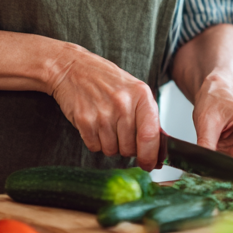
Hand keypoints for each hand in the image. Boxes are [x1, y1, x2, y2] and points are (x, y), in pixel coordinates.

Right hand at [48, 44, 161, 168]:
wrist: (73, 68)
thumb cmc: (106, 80)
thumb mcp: (134, 90)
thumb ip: (148, 117)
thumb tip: (159, 150)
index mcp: (141, 95)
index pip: (150, 135)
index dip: (150, 156)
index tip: (148, 164)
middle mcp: (122, 104)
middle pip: (130, 148)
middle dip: (126, 148)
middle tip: (120, 132)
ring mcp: (102, 112)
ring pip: (112, 150)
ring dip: (109, 144)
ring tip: (105, 124)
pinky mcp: (84, 120)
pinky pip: (94, 147)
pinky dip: (94, 141)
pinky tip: (94, 124)